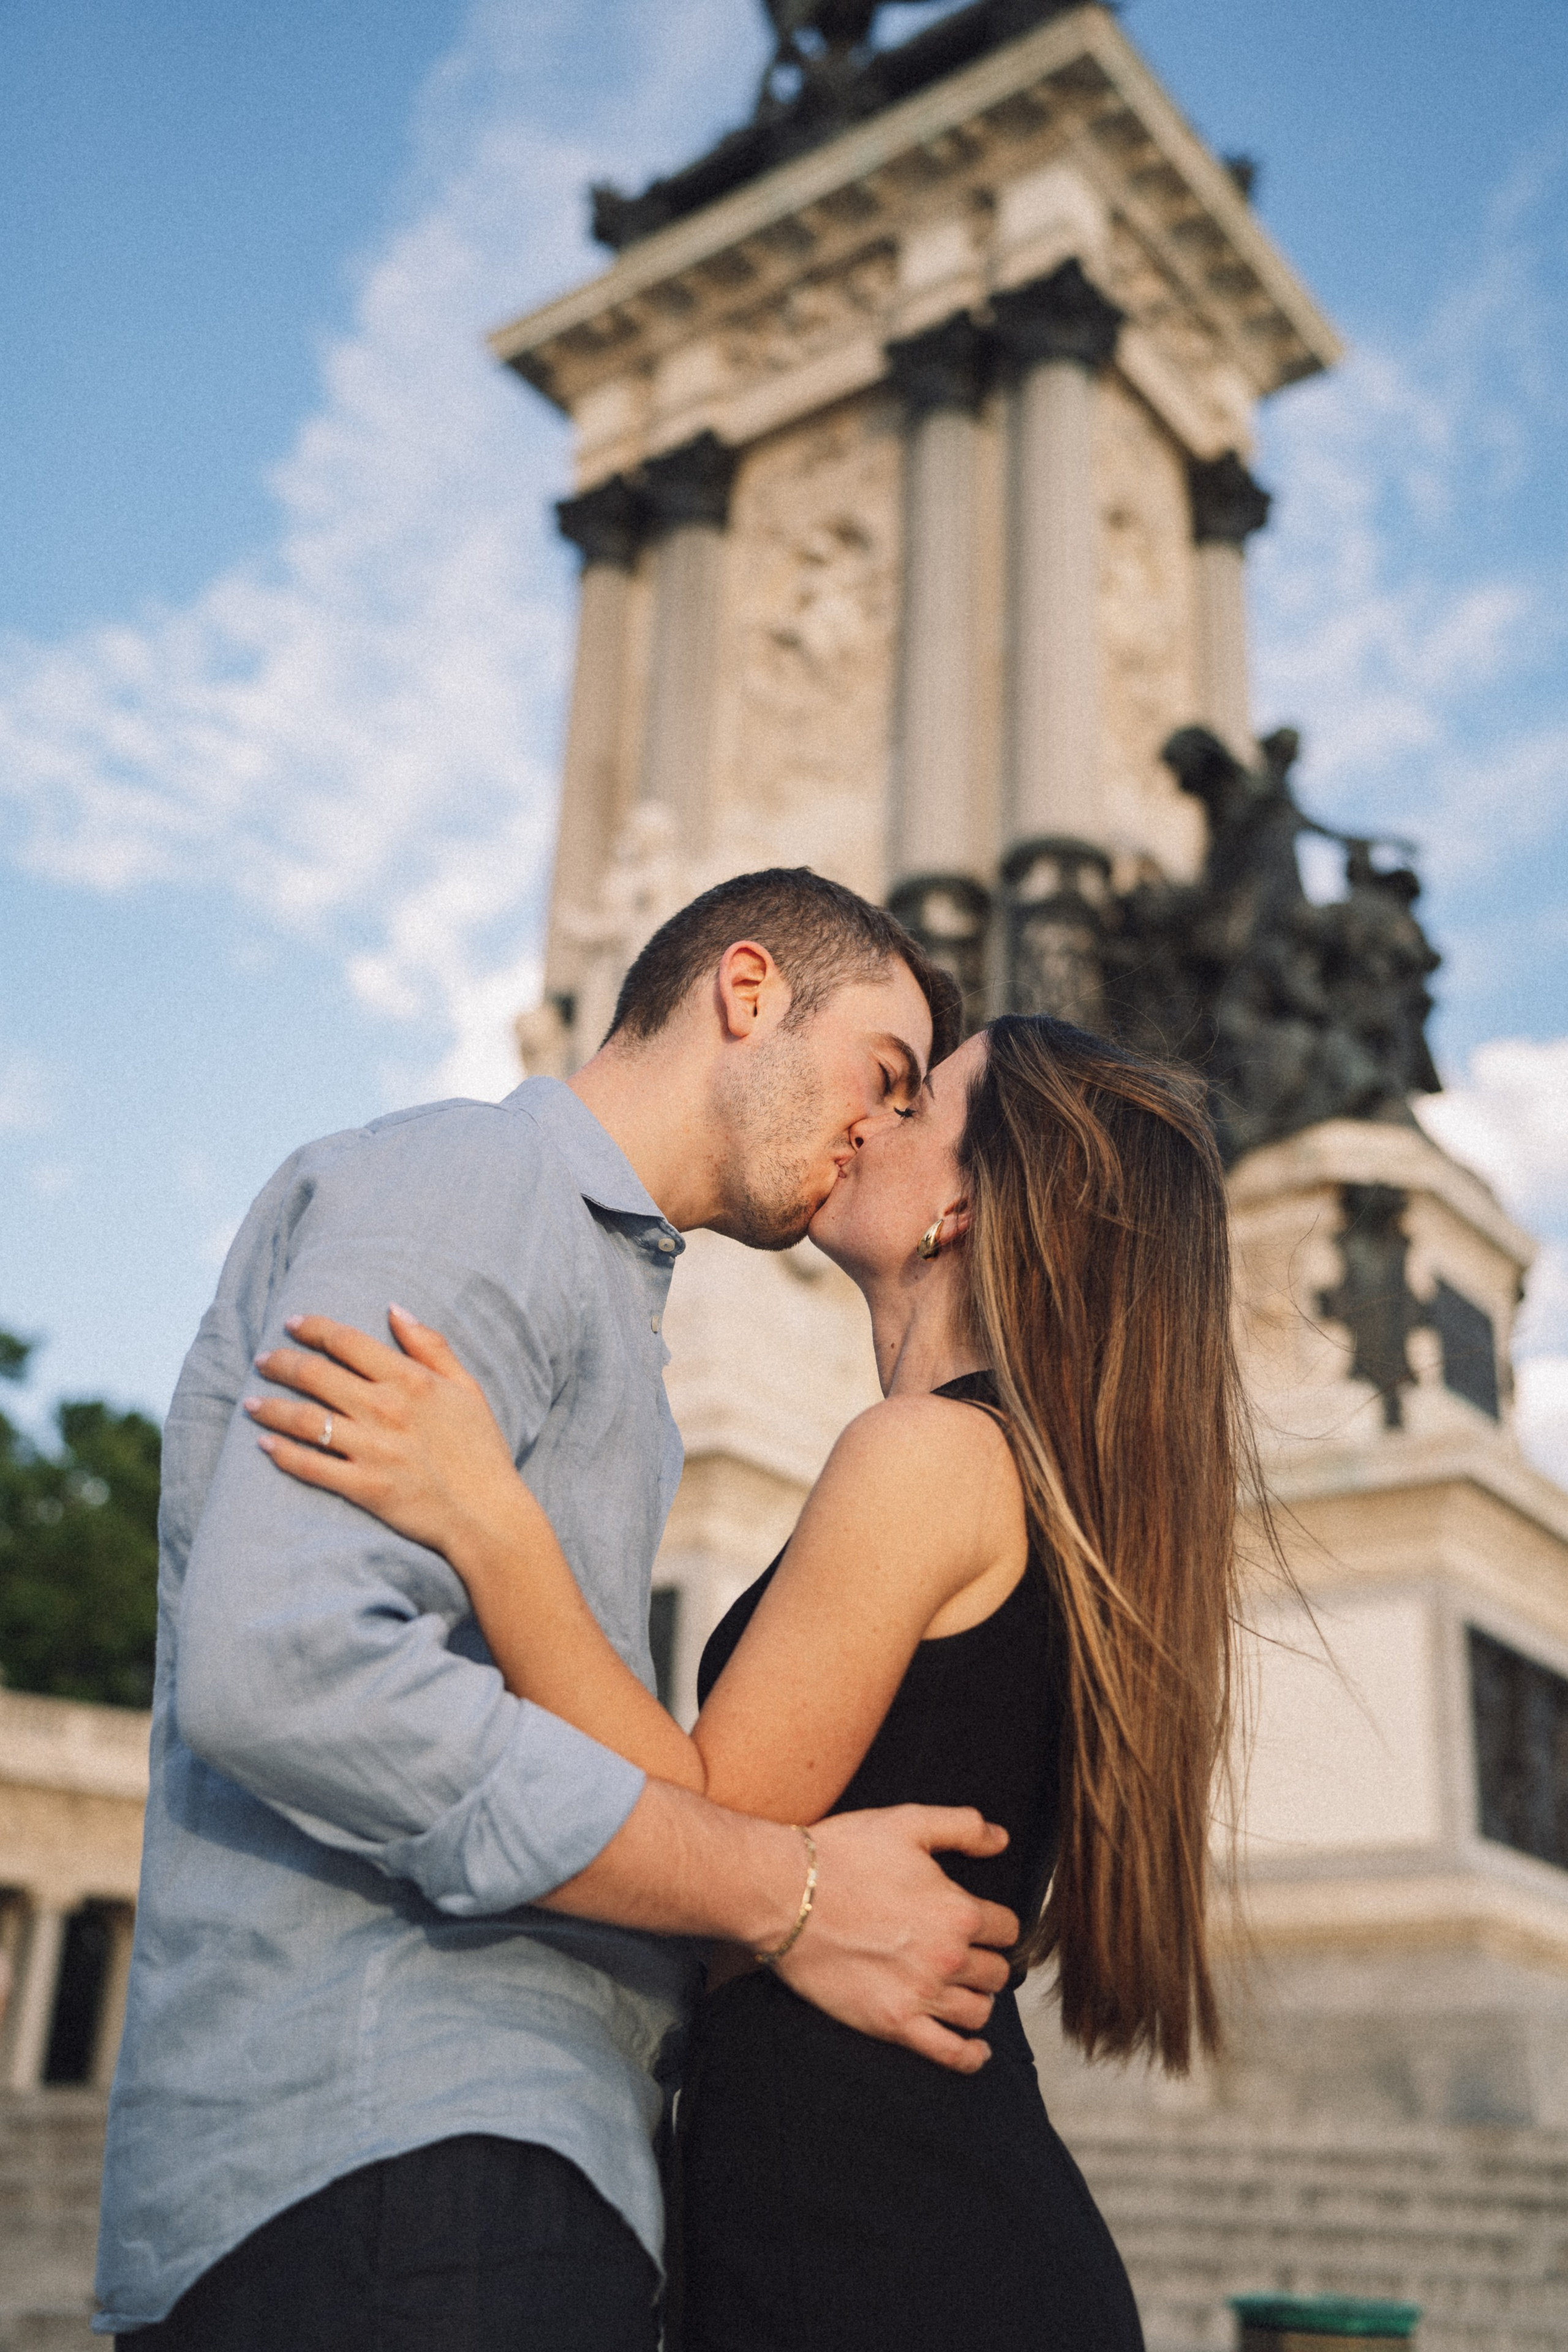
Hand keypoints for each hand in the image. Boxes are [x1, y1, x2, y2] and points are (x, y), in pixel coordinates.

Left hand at [245, 1307, 522, 1562]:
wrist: (487, 1514)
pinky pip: (311, 1466)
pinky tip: (264, 1445)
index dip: (312, 1328)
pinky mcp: (363, 1487)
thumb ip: (431, 1345)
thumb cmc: (481, 1450)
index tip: (291, 1324)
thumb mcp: (466, 1388)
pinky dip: (283, 1454)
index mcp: (410, 1380)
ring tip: (250, 1402)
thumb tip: (395, 1309)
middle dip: (280, 1363)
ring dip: (271, 1407)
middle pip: (315, 1375)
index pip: (347, 1341)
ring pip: (304, 1419)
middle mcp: (385, 1409)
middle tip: (262, 1361)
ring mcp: (371, 1449)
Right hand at [775, 1805, 1016, 2072]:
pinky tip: (976, 2049)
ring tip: (963, 1989)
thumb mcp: (906, 1822)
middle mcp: (947, 1957)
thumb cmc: (842, 1856)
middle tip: (968, 1954)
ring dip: (977, 1998)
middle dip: (987, 1960)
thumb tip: (1001, 1839)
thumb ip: (962, 1826)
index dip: (996, 1922)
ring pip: (978, 2010)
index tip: (982, 1922)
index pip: (1007, 1928)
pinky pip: (949, 2053)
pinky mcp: (893, 2023)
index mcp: (957, 1911)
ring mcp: (921, 1994)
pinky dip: (970, 2055)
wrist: (785, 1894)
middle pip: (997, 1972)